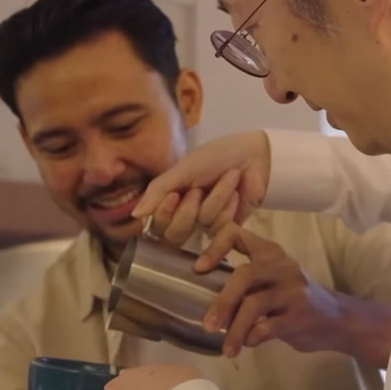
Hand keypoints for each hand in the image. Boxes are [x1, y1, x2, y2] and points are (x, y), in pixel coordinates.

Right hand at [132, 132, 270, 240]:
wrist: (255, 155)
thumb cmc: (216, 156)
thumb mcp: (184, 169)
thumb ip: (158, 190)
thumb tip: (136, 215)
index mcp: (171, 199)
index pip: (156, 224)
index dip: (164, 215)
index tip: (174, 196)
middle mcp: (186, 214)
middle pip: (176, 234)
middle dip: (189, 211)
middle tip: (201, 189)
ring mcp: (207, 223)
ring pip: (203, 225)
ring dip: (218, 198)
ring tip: (230, 177)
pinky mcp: (229, 229)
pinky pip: (223, 233)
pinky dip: (229, 212)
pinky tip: (236, 196)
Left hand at [196, 228, 381, 362]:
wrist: (337, 319)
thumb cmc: (294, 299)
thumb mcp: (273, 278)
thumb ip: (246, 280)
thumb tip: (202, 291)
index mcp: (270, 252)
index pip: (236, 234)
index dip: (214, 248)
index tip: (199, 269)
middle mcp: (281, 267)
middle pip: (244, 275)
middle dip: (222, 302)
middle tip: (207, 325)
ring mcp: (292, 291)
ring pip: (254, 305)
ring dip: (235, 329)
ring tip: (227, 348)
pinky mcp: (299, 316)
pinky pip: (267, 327)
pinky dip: (252, 338)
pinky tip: (248, 344)